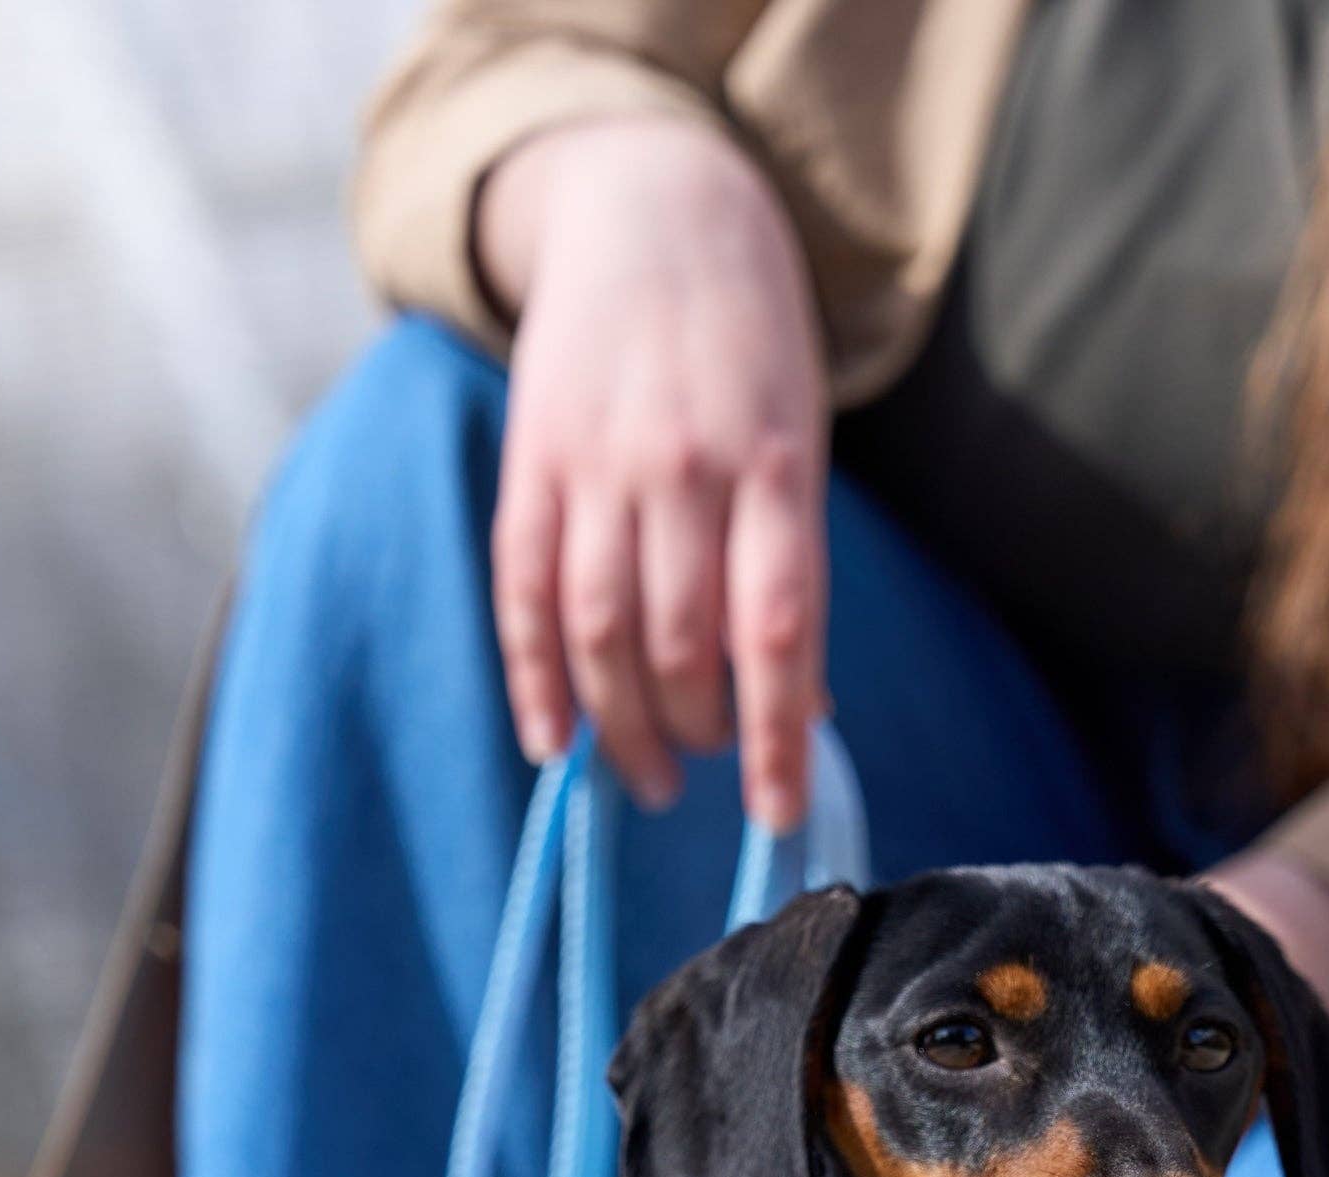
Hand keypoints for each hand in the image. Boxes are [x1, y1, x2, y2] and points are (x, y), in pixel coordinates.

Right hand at [478, 116, 829, 829]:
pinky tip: (553, 740)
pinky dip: (536, 679)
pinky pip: (524, 594)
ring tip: (645, 775)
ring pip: (600, 634)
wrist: (654, 207)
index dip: (774, 739)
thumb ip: (793, 566)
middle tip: (703, 768)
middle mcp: (684, 469)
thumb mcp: (801, 443)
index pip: (777, 632)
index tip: (777, 818)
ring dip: (621, 726)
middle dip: (696, 733)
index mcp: (773, 467)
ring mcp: (599, 464)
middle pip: (681, 646)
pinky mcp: (533, 461)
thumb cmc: (749, 349)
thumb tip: (803, 710)